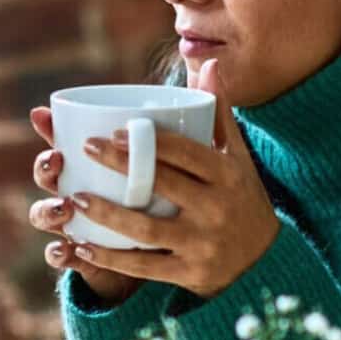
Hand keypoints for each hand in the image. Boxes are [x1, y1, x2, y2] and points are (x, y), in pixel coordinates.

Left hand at [49, 60, 279, 298]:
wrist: (266, 262)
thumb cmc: (241, 197)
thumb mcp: (237, 157)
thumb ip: (219, 113)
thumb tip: (210, 65)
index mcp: (226, 176)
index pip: (185, 153)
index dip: (149, 141)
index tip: (113, 131)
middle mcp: (216, 209)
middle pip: (162, 185)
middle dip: (122, 166)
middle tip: (85, 149)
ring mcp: (202, 244)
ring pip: (147, 230)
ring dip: (108, 215)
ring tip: (75, 198)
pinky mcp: (189, 274)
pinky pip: (143, 267)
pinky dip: (110, 259)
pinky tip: (81, 246)